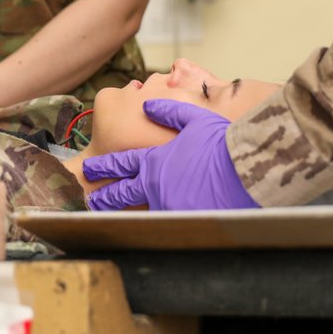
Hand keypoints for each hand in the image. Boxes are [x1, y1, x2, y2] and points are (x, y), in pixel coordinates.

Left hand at [83, 99, 258, 210]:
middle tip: (92, 200)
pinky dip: (157, 222)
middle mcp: (156, 184)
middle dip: (105, 196)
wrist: (243, 171)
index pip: (122, 163)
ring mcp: (168, 205)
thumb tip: (148, 105)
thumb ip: (168, 111)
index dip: (104, 166)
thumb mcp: (194, 119)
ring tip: (116, 216)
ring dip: (128, 212)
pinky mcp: (183, 221)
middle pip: (123, 192)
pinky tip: (151, 228)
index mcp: (155, 160)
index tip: (89, 168)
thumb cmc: (220, 143)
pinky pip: (165, 222)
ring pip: (142, 209)